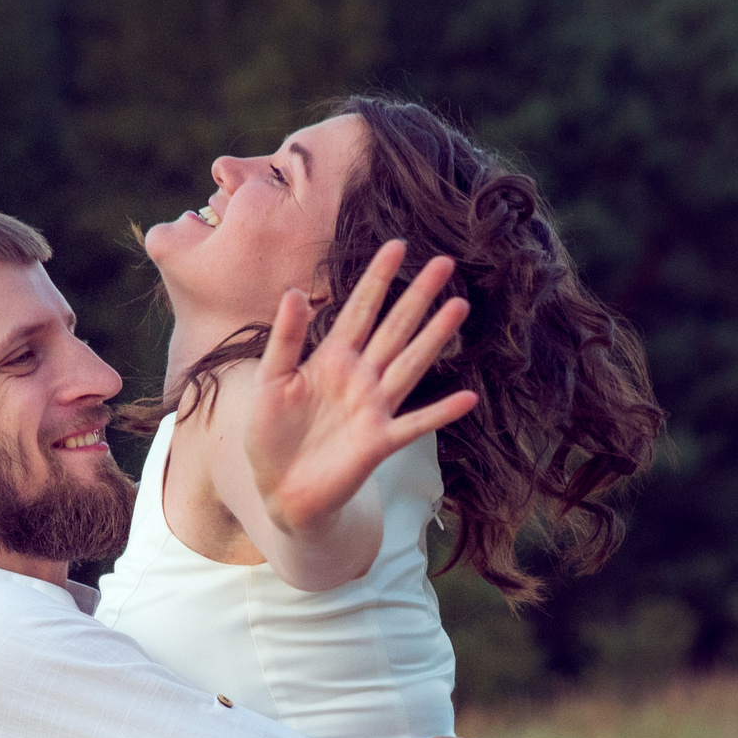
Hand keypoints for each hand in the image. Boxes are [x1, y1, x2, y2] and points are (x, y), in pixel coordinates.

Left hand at [247, 241, 480, 534]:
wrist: (279, 490)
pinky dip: (440, 413)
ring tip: (459, 308)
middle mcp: (359, 377)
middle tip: (446, 263)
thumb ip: (286, 339)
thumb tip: (294, 292)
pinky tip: (468, 398)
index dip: (377, 278)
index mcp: (331, 358)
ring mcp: (373, 408)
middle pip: (394, 328)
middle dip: (418, 296)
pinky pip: (415, 424)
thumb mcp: (269, 380)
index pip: (359, 309)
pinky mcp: (379, 442)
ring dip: (434, 338)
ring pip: (410, 364)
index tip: (398, 247)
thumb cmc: (270, 435)